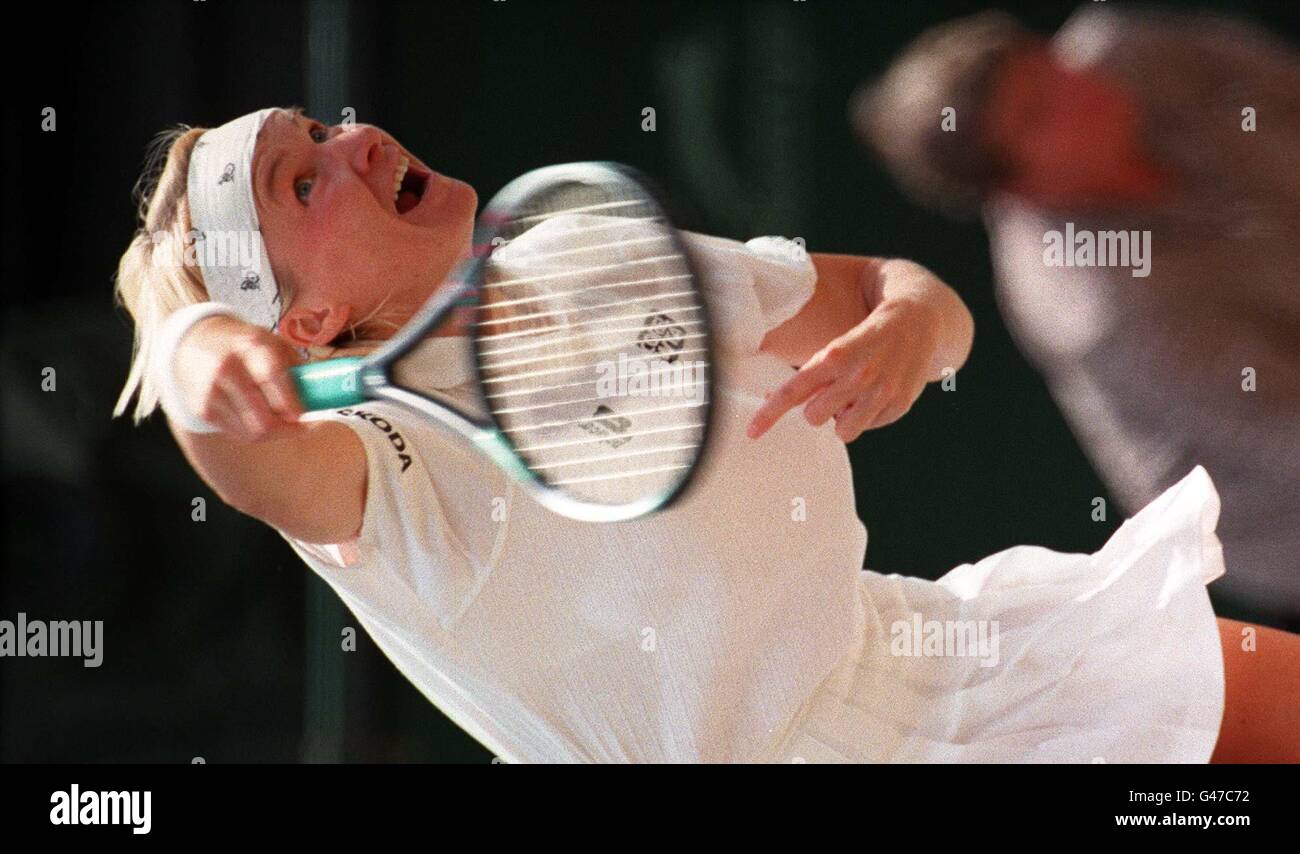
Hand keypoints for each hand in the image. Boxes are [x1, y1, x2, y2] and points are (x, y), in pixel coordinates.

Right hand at [173, 315, 304, 441]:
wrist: (193, 341)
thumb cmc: (244, 344)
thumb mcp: (272, 342)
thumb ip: (296, 367)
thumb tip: (321, 396)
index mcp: (250, 345)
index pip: (271, 378)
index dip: (292, 404)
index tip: (308, 418)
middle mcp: (227, 368)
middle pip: (263, 418)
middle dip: (288, 429)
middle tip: (302, 427)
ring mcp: (211, 391)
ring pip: (253, 432)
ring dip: (274, 433)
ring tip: (283, 422)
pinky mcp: (202, 409)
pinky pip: (238, 434)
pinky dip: (255, 431)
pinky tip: (260, 418)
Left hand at [747, 299, 935, 442]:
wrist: (920, 320)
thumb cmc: (867, 337)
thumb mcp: (837, 347)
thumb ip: (811, 376)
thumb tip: (771, 400)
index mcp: (836, 355)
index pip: (794, 389)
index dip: (770, 413)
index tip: (751, 432)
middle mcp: (858, 374)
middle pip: (814, 417)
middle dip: (818, 408)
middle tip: (833, 391)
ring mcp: (881, 392)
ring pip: (842, 431)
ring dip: (842, 418)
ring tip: (854, 397)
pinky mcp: (900, 404)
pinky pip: (868, 427)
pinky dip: (867, 416)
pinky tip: (877, 393)